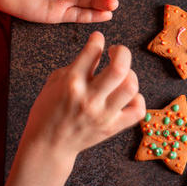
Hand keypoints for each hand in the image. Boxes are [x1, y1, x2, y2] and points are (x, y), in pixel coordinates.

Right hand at [22, 31, 144, 162]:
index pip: (93, 51)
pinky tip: (128, 96)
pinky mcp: (112, 128)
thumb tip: (99, 50)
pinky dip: (137, 100)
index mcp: (71, 83)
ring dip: (131, 75)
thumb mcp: (55, 82)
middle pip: (119, 68)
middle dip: (122, 52)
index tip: (98, 40)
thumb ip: (78, 65)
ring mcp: (102, 114)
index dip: (98, 39)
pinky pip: (137, 111)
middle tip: (116, 52)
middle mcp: (89, 97)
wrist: (48, 146)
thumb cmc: (49, 111)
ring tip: (122, 76)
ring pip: (131, 87)